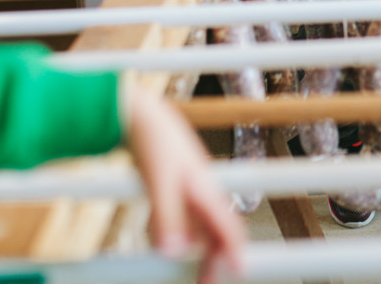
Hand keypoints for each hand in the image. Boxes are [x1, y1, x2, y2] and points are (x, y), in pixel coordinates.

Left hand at [126, 84, 246, 281]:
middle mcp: (202, 188)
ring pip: (201, 223)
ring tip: (192, 269)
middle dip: (216, 256)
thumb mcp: (159, 183)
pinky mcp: (173, 183)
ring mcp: (189, 185)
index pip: (229, 225)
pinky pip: (184, 214)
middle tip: (207, 283)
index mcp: (205, 188)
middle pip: (217, 229)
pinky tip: (164, 238)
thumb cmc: (155, 142)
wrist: (139, 113)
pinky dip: (180, 231)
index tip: (240, 270)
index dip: (235, 249)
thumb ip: (166, 218)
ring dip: (199, 248)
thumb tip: (174, 252)